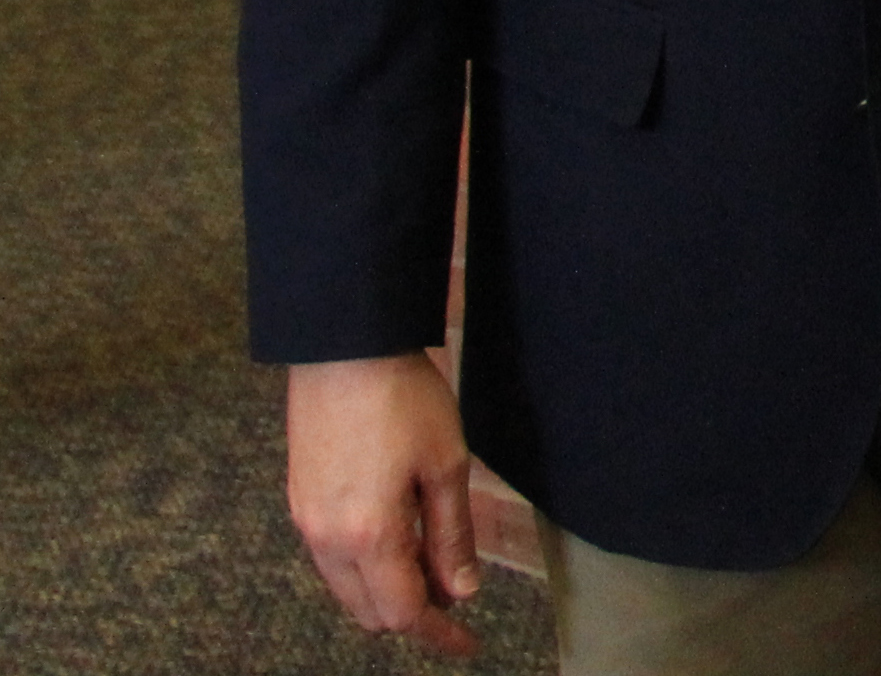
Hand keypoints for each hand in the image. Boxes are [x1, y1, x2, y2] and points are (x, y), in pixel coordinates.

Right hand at [285, 352, 482, 657]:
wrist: (343, 350)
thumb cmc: (404, 399)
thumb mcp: (446, 466)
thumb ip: (451, 535)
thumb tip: (461, 591)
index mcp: (367, 536)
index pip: (403, 612)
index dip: (438, 634)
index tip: (468, 644)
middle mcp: (326, 540)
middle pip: (369, 611)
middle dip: (414, 615)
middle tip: (456, 595)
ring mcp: (306, 522)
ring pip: (347, 589)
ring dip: (387, 591)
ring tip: (432, 565)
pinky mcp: (299, 501)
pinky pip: (330, 560)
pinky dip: (364, 567)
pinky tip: (397, 539)